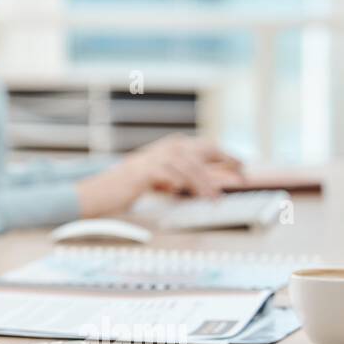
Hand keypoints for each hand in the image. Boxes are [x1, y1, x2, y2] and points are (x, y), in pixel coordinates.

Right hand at [76, 134, 243, 216]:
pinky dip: (185, 185)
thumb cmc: (130, 188)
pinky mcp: (145, 170)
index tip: (243, 166)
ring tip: (215, 198)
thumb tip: (211, 183)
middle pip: (203, 149)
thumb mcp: (161, 180)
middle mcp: (165, 148)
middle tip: (242, 175)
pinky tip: (191, 195)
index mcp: (170, 147)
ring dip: (206, 182)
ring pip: (189, 164)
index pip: (205, 146)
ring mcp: (154, 157)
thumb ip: (183, 177)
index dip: (226, 155)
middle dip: (225, 161)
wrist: (100, 192)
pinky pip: (172, 175)